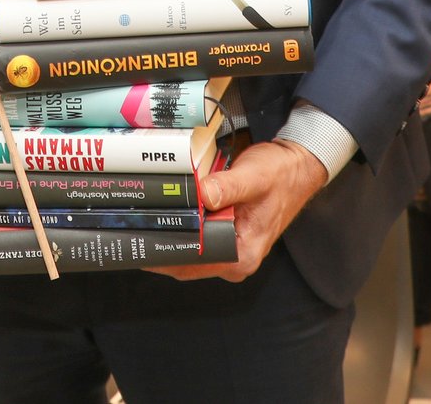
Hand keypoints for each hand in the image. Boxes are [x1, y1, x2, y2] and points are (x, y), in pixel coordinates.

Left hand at [148, 140, 327, 282]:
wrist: (298, 168)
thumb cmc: (280, 175)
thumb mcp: (253, 177)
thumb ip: (226, 188)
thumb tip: (200, 195)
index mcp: (242, 255)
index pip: (191, 263)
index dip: (164, 252)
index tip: (140, 238)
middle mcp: (236, 260)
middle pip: (186, 262)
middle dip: (160, 247)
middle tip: (132, 227)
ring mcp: (231, 250)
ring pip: (189, 252)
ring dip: (169, 237)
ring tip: (142, 220)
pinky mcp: (227, 237)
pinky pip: (197, 240)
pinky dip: (182, 229)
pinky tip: (167, 214)